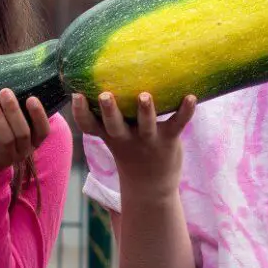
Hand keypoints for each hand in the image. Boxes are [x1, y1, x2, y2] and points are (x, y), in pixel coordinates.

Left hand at [0, 88, 51, 175]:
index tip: (31, 98)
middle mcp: (21, 152)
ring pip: (5, 139)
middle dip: (13, 111)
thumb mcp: (13, 127)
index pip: (43, 131)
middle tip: (4, 91)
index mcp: (31, 142)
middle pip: (22, 133)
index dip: (39, 116)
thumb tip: (18, 75)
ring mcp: (3, 159)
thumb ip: (18, 109)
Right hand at [71, 91, 196, 189]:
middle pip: (114, 125)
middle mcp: (126, 137)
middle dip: (109, 111)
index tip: (76, 95)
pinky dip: (186, 111)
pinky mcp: (169, 140)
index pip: (89, 125)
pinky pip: (177, 123)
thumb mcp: (115, 137)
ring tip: (144, 96)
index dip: (80, 112)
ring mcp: (148, 139)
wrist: (151, 187)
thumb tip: (100, 80)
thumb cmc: (130, 153)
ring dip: (145, 110)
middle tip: (105, 95)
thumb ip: (109, 115)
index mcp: (110, 135)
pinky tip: (191, 96)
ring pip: (146, 124)